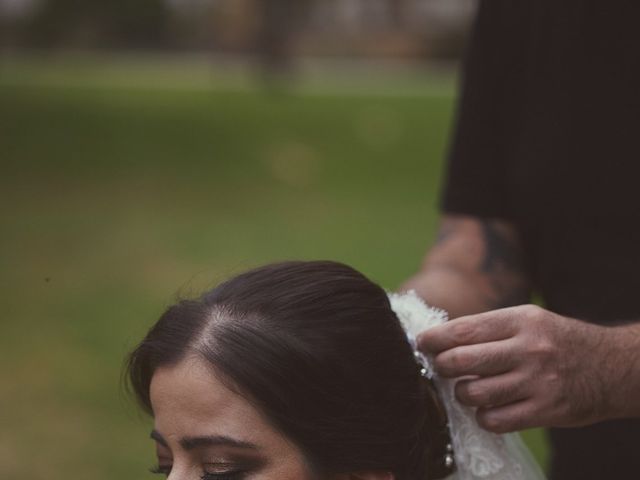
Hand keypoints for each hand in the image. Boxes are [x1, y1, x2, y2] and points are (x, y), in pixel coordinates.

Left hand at [417, 305, 635, 432]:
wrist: (612, 367)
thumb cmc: (558, 341)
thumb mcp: (529, 320)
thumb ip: (489, 329)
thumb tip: (442, 340)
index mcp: (521, 320)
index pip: (464, 329)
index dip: (435, 339)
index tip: (422, 344)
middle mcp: (529, 349)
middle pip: (463, 361)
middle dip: (442, 366)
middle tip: (441, 367)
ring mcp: (538, 382)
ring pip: (475, 393)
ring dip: (462, 394)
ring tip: (468, 389)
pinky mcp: (546, 410)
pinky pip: (495, 420)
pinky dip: (483, 416)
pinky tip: (488, 408)